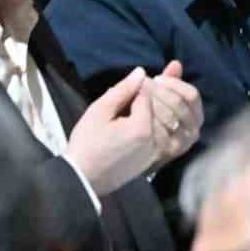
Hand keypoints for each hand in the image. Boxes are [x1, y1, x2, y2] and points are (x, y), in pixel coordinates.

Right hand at [66, 68, 158, 196]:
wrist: (83, 178)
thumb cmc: (86, 144)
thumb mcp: (99, 111)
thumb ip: (123, 90)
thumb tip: (141, 72)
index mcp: (142, 127)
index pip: (149, 94)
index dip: (138, 85)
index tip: (125, 88)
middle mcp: (155, 140)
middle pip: (162, 106)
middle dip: (151, 95)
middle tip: (132, 95)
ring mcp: (157, 151)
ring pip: (165, 120)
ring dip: (156, 109)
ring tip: (131, 110)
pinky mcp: (154, 159)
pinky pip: (163, 134)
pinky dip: (156, 124)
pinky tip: (137, 123)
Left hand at [143, 60, 202, 169]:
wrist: (127, 151)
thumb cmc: (143, 119)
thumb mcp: (156, 97)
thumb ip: (168, 82)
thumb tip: (176, 63)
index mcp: (193, 111)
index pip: (191, 95)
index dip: (173, 84)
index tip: (153, 80)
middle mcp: (194, 127)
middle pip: (182, 105)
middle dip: (160, 94)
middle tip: (142, 89)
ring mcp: (184, 141)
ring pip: (174, 118)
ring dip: (155, 107)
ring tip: (139, 103)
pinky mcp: (172, 152)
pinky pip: (166, 135)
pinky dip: (154, 125)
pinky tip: (142, 119)